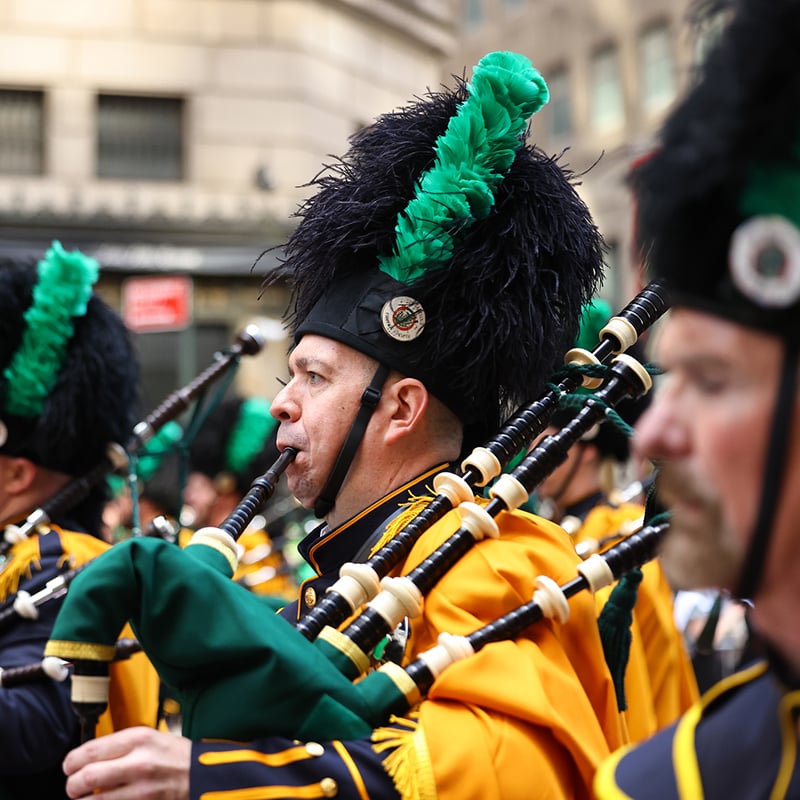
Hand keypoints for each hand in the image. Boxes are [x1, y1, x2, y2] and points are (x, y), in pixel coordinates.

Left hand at [63, 727, 190, 799]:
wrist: (202, 773)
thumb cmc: (176, 755)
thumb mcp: (151, 738)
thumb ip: (121, 746)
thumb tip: (88, 758)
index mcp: (138, 739)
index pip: (89, 751)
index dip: (71, 762)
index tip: (69, 766)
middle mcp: (138, 762)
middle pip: (86, 776)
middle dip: (72, 785)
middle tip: (73, 786)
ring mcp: (141, 788)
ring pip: (94, 799)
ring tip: (85, 797)